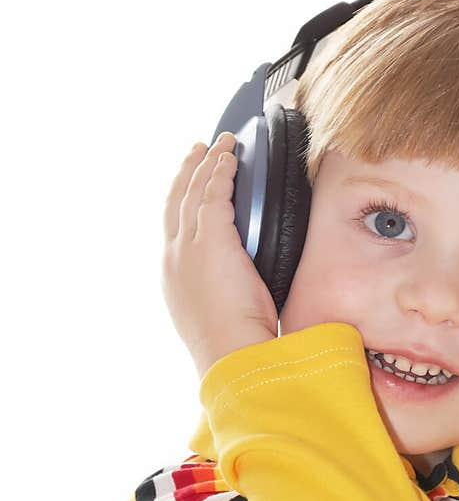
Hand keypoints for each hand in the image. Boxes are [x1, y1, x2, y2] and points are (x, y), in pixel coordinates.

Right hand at [162, 131, 278, 378]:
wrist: (230, 356)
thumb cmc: (233, 346)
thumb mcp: (219, 311)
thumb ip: (223, 288)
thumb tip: (243, 280)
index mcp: (173, 276)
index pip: (173, 226)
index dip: (180, 199)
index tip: (191, 180)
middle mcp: (173, 258)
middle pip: (175, 202)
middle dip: (188, 172)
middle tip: (199, 149)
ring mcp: (188, 250)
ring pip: (193, 193)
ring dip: (207, 164)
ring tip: (220, 144)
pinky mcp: (211, 244)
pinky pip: (213, 197)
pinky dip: (221, 175)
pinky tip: (229, 160)